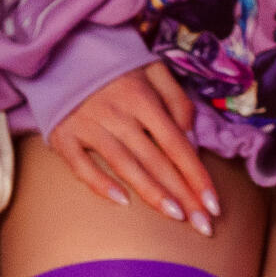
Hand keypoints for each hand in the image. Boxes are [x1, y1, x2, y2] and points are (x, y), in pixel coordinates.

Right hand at [50, 61, 216, 232]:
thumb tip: (191, 139)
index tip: (213, 205)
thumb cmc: (115, 65)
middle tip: (203, 225)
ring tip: (175, 216)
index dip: (196, 175)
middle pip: (156, 160)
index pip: (176, 144)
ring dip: (152, 194)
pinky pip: (81, 166)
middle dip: (182, 195)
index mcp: (142, 97)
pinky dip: (100, 184)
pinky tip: (123, 202)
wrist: (62, 51)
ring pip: (125, 166)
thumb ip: (177, 100)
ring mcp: (88, 126)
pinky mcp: (63, 136)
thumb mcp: (153, 69)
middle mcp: (117, 113)